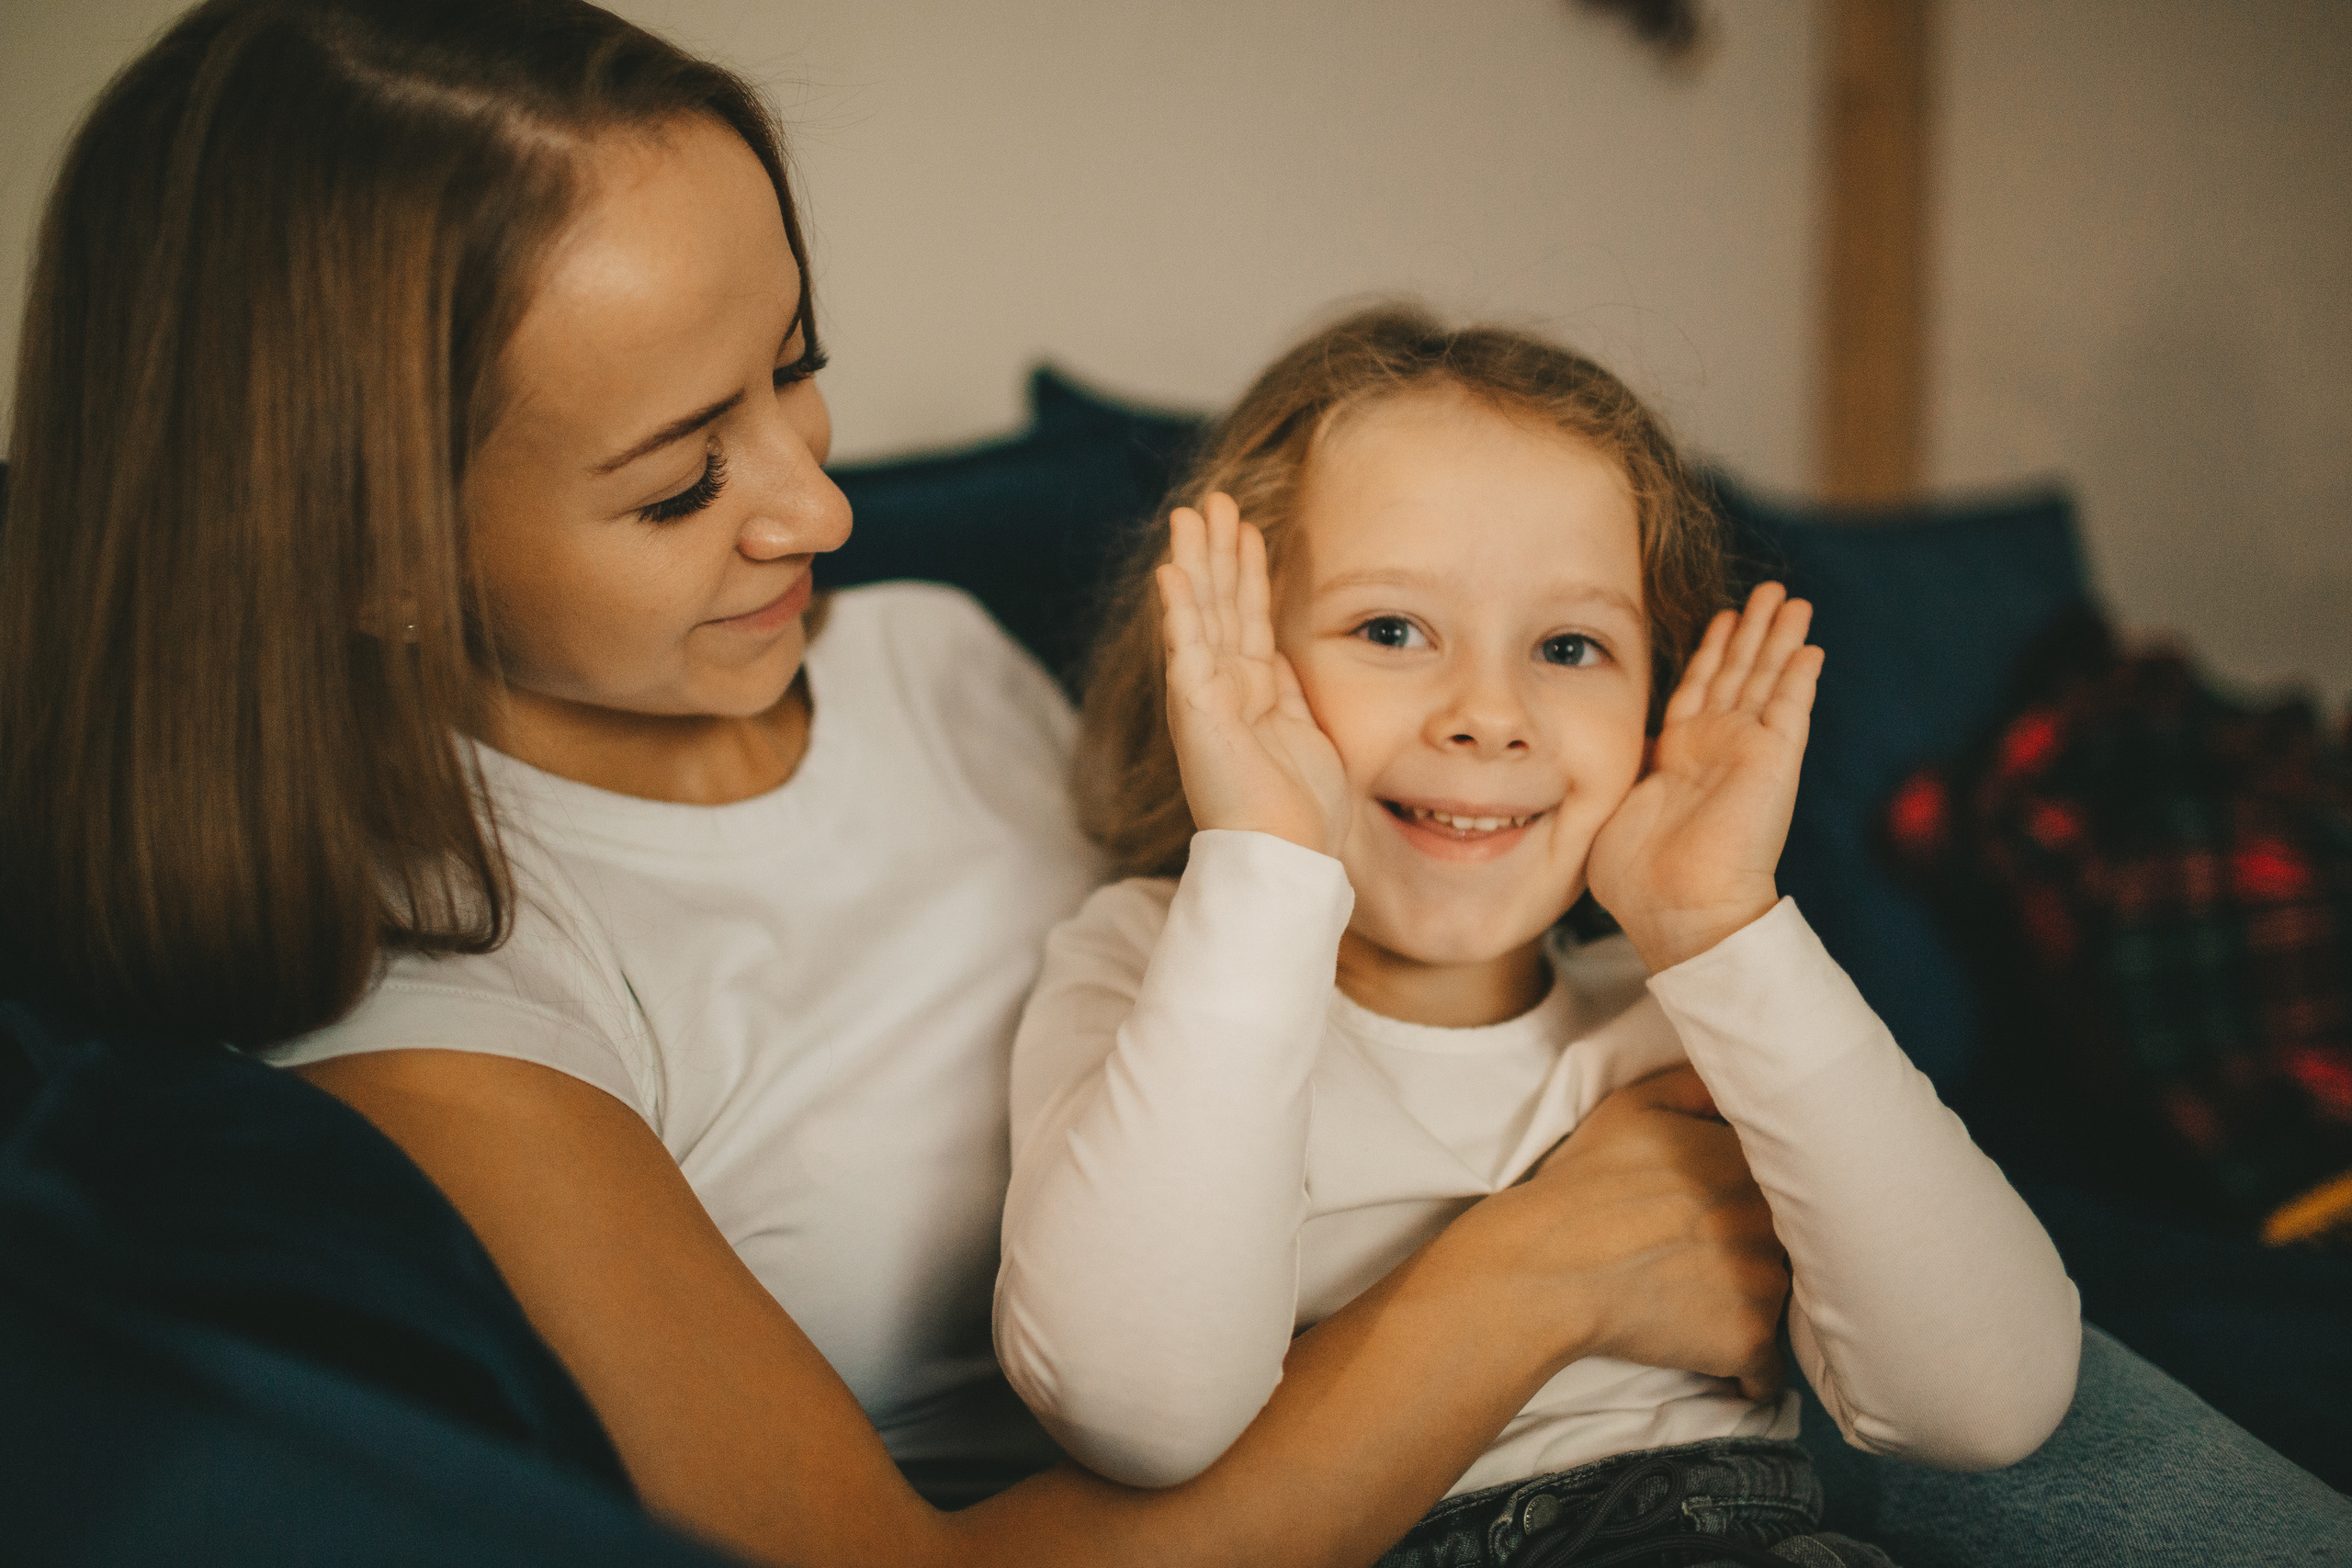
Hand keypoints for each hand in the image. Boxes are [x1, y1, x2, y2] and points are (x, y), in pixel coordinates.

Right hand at [1157, 494, 1349, 857]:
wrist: (1288, 857)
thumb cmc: (1304, 813)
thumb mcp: (1308, 734)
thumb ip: (1292, 693)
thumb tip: (1286, 658)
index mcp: (1251, 695)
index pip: (1247, 618)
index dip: (1247, 572)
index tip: (1246, 528)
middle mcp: (1222, 690)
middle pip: (1219, 604)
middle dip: (1215, 550)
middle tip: (1212, 500)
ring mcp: (1205, 698)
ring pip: (1199, 614)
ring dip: (1195, 561)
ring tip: (1191, 513)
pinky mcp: (1195, 710)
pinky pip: (1186, 649)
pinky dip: (1179, 609)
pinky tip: (1172, 571)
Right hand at [1477, 1067, 1788, 1400]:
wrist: (1547, 1265)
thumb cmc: (1584, 1184)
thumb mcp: (1633, 1105)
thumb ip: (1698, 1087)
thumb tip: (1740, 1084)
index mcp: (1751, 1163)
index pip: (1785, 1182)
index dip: (1753, 1199)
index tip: (1722, 1212)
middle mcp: (1772, 1221)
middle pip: (1787, 1242)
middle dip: (1756, 1252)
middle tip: (1705, 1260)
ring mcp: (1765, 1285)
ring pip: (1779, 1302)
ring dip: (1750, 1306)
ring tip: (1702, 1306)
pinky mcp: (1748, 1342)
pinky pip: (1765, 1369)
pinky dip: (1746, 1372)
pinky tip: (1717, 1362)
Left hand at [1586, 582, 1822, 971]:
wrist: (1678, 908)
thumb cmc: (1638, 877)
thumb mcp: (1610, 808)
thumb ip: (1615, 772)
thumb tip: (1591, 751)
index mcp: (1679, 759)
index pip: (1699, 691)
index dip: (1713, 653)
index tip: (1723, 618)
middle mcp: (1717, 749)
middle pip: (1738, 674)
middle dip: (1752, 631)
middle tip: (1768, 592)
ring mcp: (1748, 751)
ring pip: (1766, 678)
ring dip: (1778, 638)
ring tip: (1791, 600)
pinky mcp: (1773, 758)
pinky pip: (1790, 707)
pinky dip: (1799, 676)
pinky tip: (1810, 646)